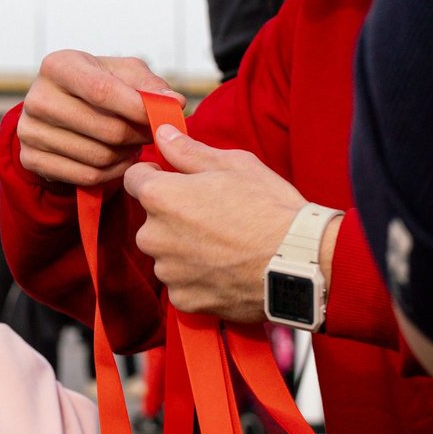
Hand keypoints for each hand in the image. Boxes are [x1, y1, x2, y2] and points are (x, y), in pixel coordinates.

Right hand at [15, 51, 177, 187]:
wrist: (57, 108)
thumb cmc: (97, 85)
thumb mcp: (122, 73)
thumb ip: (150, 84)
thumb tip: (175, 102)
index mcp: (58, 66)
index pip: (102, 91)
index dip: (137, 108)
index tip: (161, 117)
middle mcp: (37, 98)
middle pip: (105, 129)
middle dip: (138, 135)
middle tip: (153, 135)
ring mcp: (30, 131)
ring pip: (98, 157)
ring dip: (127, 156)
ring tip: (134, 145)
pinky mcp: (31, 159)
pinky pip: (86, 177)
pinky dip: (112, 173)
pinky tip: (120, 160)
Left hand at [122, 125, 333, 323]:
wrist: (299, 262)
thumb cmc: (269, 207)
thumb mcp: (234, 165)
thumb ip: (189, 151)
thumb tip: (162, 134)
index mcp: (160, 196)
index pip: (134, 178)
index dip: (155, 175)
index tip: (177, 179)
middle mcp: (154, 236)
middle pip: (151, 221)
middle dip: (173, 216)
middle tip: (213, 215)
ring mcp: (168, 272)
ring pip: (167, 254)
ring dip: (184, 249)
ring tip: (225, 245)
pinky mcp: (184, 300)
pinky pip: (182, 284)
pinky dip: (198, 278)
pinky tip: (227, 269)